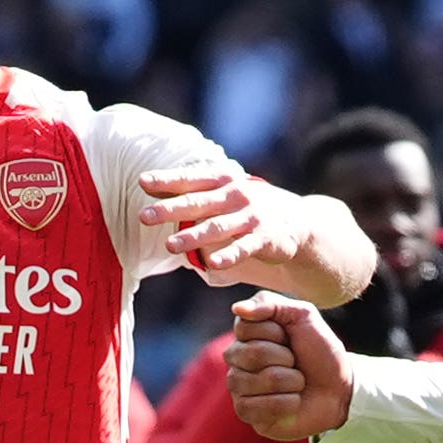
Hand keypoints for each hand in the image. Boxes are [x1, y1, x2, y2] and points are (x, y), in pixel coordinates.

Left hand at [146, 167, 361, 298]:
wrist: (299, 221)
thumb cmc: (249, 206)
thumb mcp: (224, 193)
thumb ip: (190, 192)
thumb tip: (146, 185)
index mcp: (224, 180)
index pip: (192, 178)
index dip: (168, 179)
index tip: (142, 182)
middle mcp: (237, 195)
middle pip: (199, 202)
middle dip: (171, 209)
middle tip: (144, 217)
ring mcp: (252, 217)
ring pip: (218, 227)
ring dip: (193, 236)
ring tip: (171, 245)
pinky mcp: (266, 239)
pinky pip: (244, 248)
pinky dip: (228, 255)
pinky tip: (212, 264)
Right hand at [226, 297, 352, 440]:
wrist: (340, 388)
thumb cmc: (320, 352)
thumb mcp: (303, 316)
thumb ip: (270, 303)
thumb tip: (237, 309)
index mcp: (247, 335)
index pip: (245, 328)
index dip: (275, 333)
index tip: (291, 338)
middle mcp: (237, 361)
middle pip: (250, 354)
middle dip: (285, 358)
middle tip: (297, 363)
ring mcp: (239, 387)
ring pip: (254, 382)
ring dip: (290, 381)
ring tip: (299, 383)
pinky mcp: (246, 413)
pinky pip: (256, 407)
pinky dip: (286, 403)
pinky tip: (294, 401)